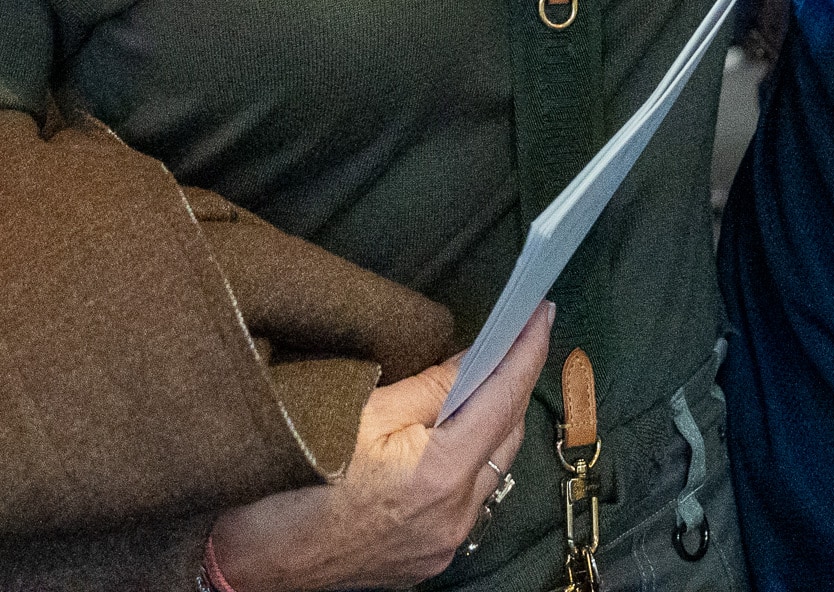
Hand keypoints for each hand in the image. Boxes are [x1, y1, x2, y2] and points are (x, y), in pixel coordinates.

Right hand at [209, 301, 552, 591]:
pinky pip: (470, 500)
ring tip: (481, 382)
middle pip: (507, 437)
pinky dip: (470, 461)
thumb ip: (430, 387)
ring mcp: (444, 545)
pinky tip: (453, 435)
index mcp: (439, 475)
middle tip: (510, 338)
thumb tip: (473, 361)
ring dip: (492, 425)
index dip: (527, 350)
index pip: (504, 398)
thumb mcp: (363, 413)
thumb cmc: (296, 480)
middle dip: (512, 384)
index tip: (542, 312)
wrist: (250, 563)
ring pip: (493, 471)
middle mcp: (454, 517)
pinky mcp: (429, 560)